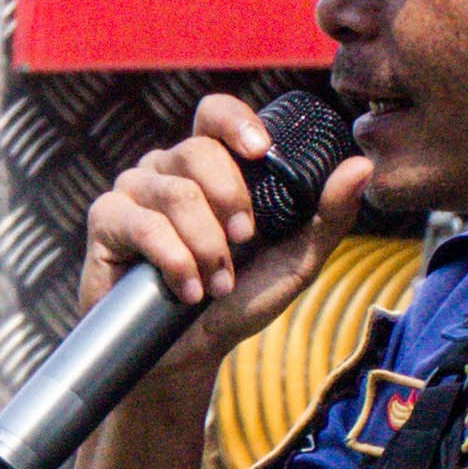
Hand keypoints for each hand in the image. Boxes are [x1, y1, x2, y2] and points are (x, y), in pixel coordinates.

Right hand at [76, 92, 370, 367]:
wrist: (188, 354)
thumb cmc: (239, 300)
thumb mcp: (295, 261)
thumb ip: (328, 215)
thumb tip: (361, 166)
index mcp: (211, 166)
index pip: (215, 114)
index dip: (236, 122)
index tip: (261, 152)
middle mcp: (168, 169)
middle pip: (198, 152)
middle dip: (232, 203)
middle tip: (244, 243)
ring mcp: (133, 192)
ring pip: (176, 193)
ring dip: (206, 244)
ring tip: (215, 283)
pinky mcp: (106, 222)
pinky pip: (142, 224)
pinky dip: (173, 260)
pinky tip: (187, 289)